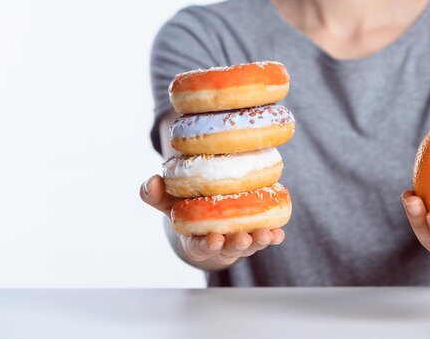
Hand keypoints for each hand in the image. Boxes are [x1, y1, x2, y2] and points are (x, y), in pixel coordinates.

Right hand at [140, 175, 284, 269]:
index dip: (207, 244)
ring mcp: (239, 238)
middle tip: (243, 238)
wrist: (206, 214)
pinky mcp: (255, 231)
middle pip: (229, 247)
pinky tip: (279, 233)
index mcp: (196, 238)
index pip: (201, 245)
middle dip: (237, 243)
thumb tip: (150, 182)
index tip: (213, 240)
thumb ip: (157, 195)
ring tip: (266, 235)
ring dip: (259, 240)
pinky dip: (274, 235)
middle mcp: (220, 242)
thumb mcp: (169, 202)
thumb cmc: (186, 208)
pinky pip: (266, 236)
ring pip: (250, 243)